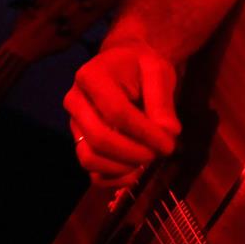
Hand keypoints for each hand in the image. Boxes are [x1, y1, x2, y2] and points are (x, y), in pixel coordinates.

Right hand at [62, 39, 180, 186]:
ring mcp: (74, 124)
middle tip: (159, 153)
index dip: (144, 133)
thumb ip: (162, 100)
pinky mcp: (80, 142)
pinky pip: (91, 171)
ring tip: (147, 159)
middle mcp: (75, 101)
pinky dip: (114, 179)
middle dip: (134, 153)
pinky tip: (136, 171)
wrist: (123, 64)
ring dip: (123, 167)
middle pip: (99, 139)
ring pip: (89, 159)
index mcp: (91, 77)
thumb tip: (168, 133)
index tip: (169, 143)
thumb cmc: (140, 66)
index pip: (116, 112)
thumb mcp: (158, 72)